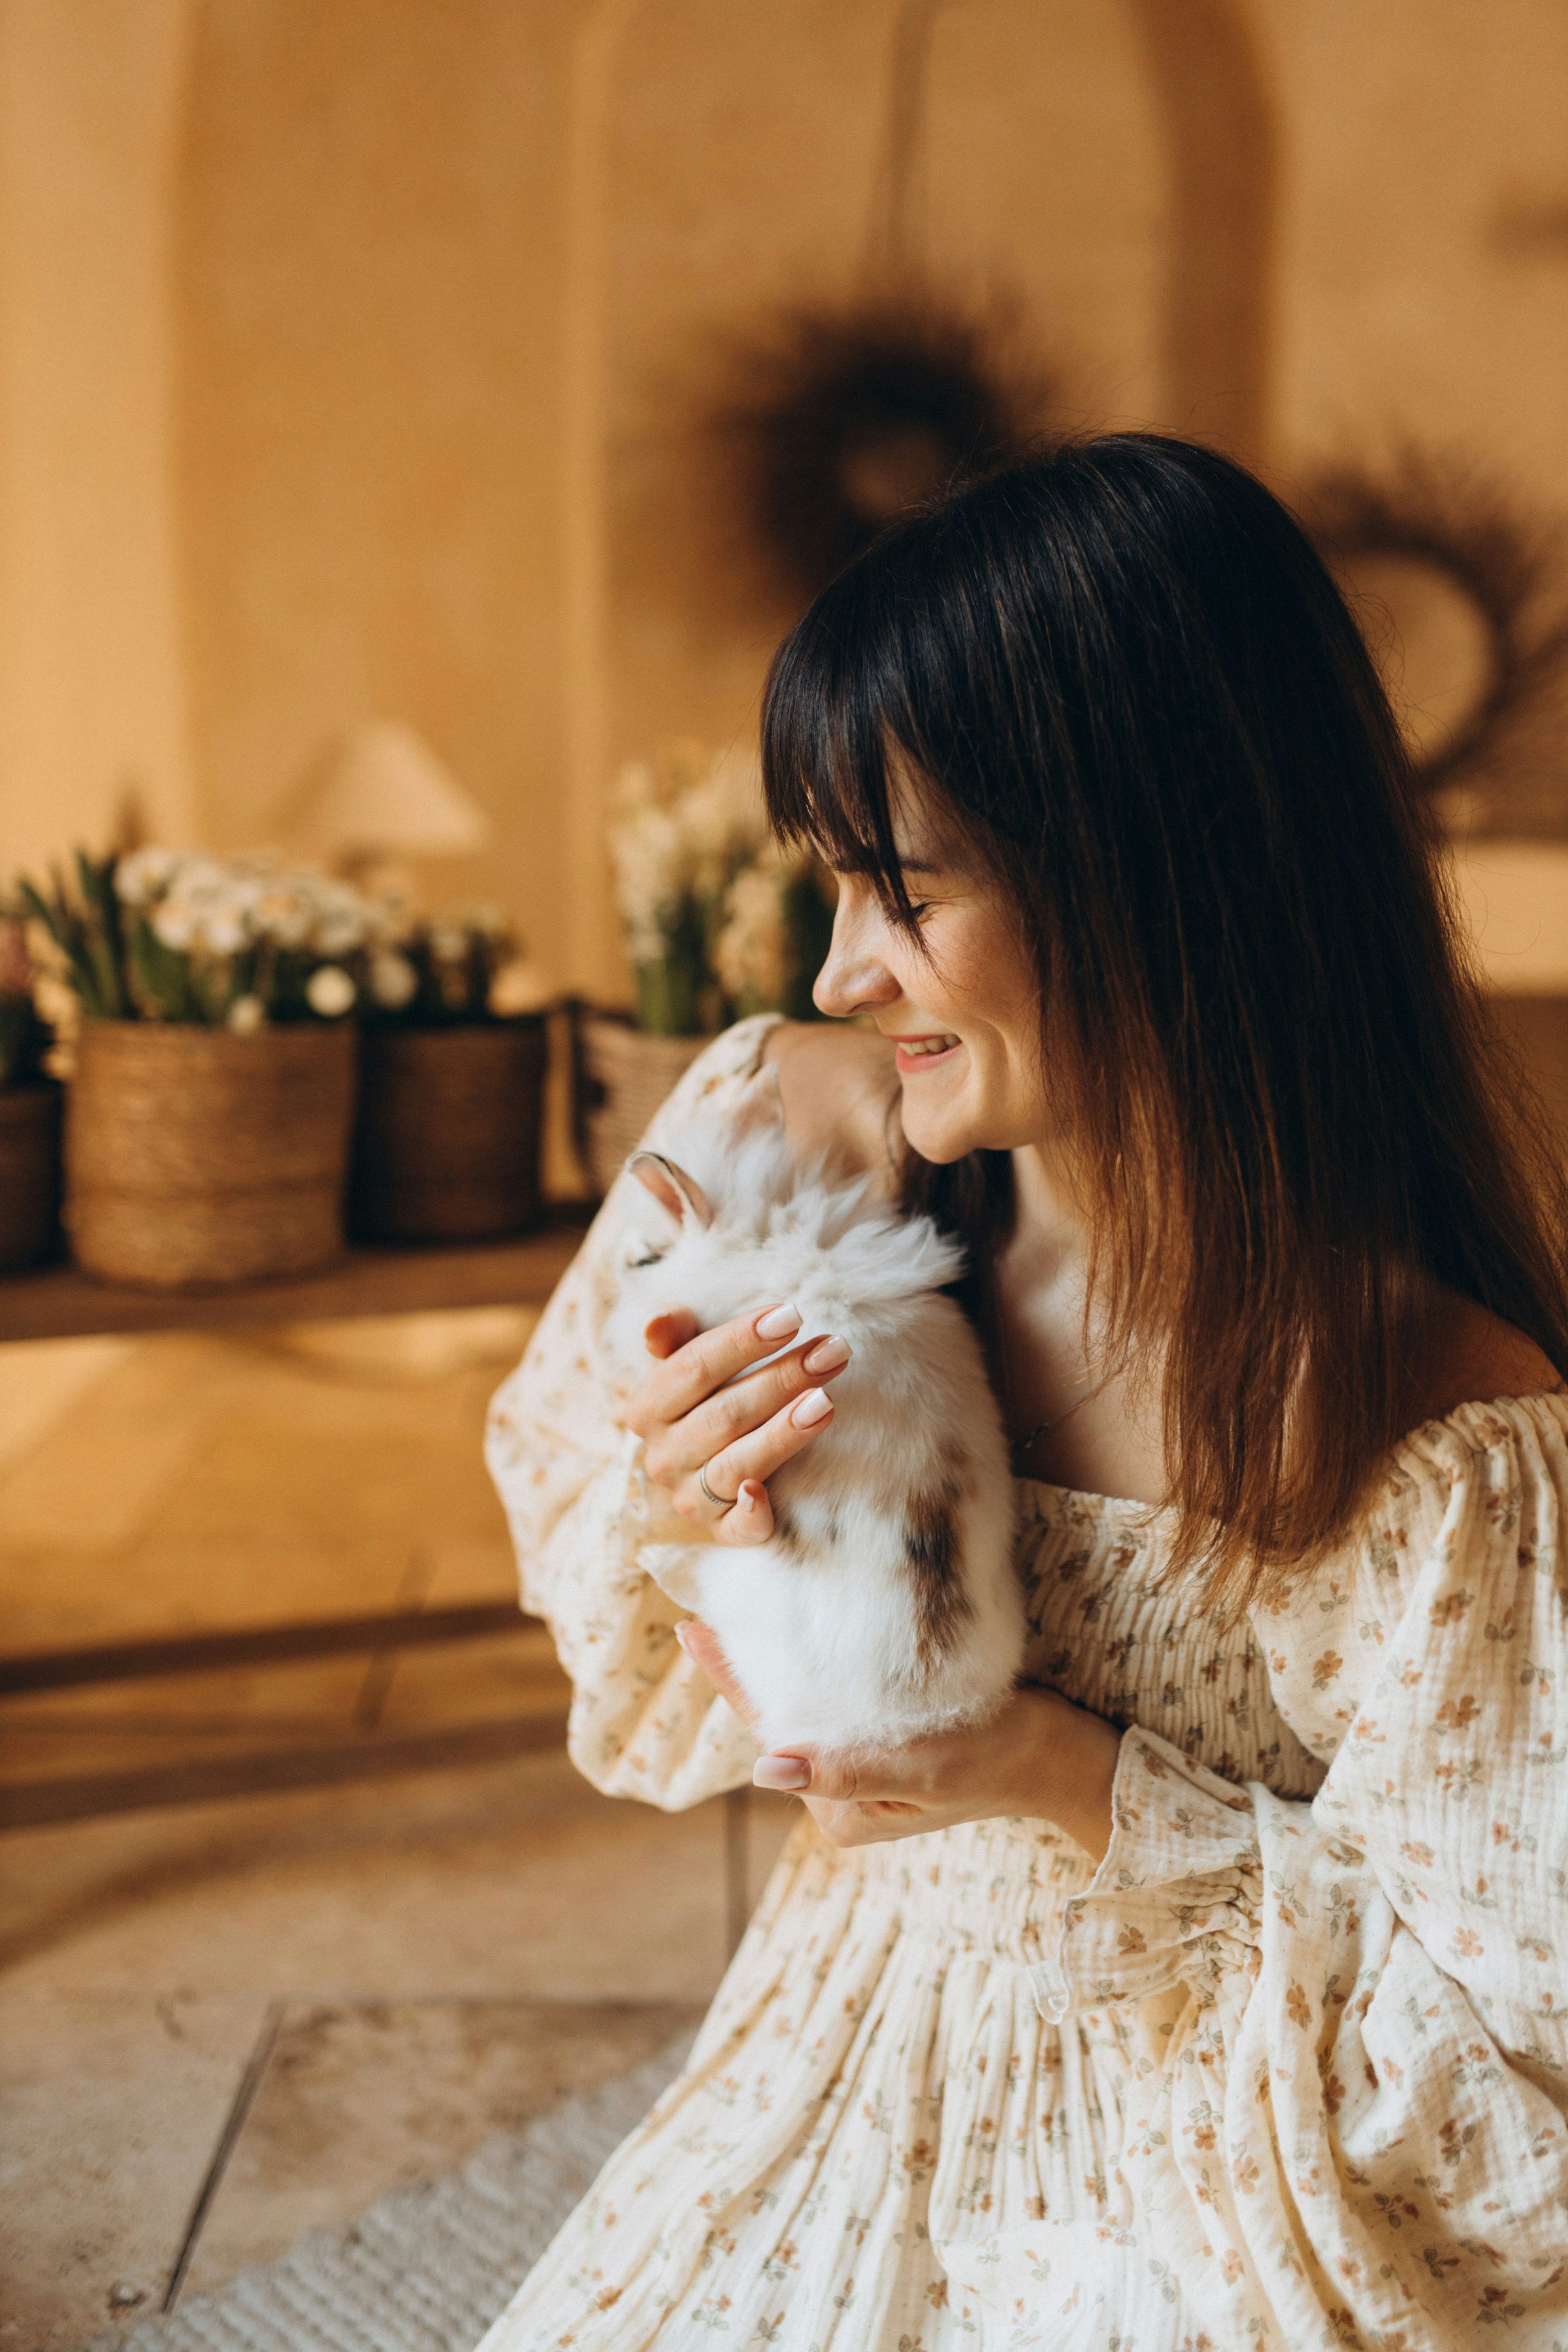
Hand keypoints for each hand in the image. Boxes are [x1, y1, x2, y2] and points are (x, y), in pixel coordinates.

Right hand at [623, 1302, 850, 1544]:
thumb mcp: (683, 1361)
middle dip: (783, 1378)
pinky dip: (751, 1514)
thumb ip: (674, 1334)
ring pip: (737, 1465)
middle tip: (833, 1350)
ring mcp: (691, 1497)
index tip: (792, 1316)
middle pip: (725, 1414)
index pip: (693, 1367)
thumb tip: (658, 1325)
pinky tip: (764, 1494)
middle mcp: (663, 1457)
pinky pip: (736, 1529)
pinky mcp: (720, 1531)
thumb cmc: (702, 1399)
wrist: (696, 1467)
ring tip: (827, 1401)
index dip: (742, 1340)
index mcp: (647, 1408)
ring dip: (784, 1433)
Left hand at [676, 1621, 1120, 1861]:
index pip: (772, 1731)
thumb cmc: (999, 1761)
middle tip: (705, 1600)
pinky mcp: (884, 1738)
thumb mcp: (924, 1767)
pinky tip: (799, 1625)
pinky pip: (836, 1698)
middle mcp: (841, 1793)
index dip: (732, 1678)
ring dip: (775, 1657)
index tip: (694, 1628)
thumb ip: (848, 1771)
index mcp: (839, 1811)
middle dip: (745, 1663)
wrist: (1060, 1758)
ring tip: (739, 1603)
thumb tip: (766, 1767)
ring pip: (805, 1703)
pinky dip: (814, 1663)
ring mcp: (862, 1765)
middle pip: (781, 1716)